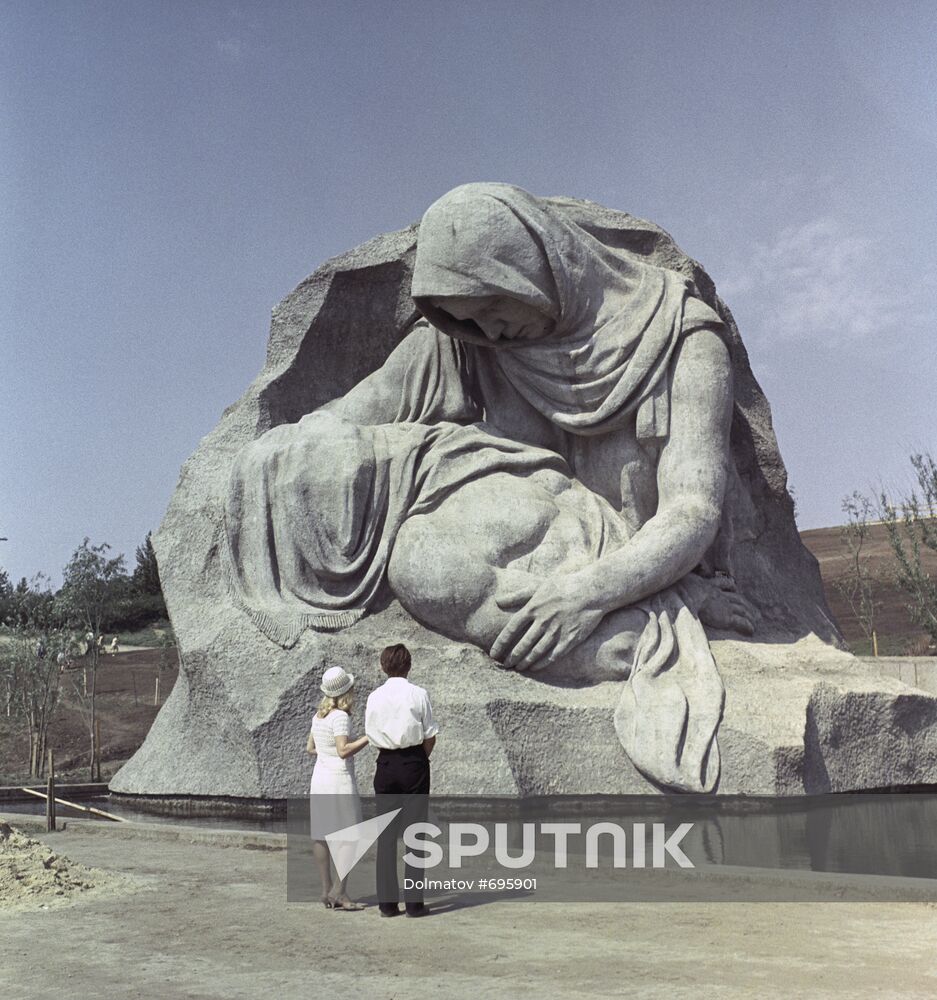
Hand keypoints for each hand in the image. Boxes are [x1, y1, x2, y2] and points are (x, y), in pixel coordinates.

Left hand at [490, 576, 605, 671]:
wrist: (591, 591)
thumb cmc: (563, 586)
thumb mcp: (538, 586)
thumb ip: (517, 595)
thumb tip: (497, 600)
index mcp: (533, 608)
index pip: (511, 629)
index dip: (501, 643)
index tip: (493, 654)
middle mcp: (542, 621)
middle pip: (522, 644)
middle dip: (511, 657)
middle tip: (504, 665)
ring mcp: (556, 631)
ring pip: (536, 652)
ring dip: (525, 662)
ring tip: (518, 669)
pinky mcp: (569, 639)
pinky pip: (553, 656)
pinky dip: (542, 663)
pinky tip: (535, 668)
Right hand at [683, 573, 756, 635]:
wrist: (684, 596)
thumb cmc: (676, 588)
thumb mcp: (677, 580)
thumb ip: (677, 580)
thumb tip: (666, 576)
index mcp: (708, 585)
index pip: (723, 583)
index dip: (729, 585)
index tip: (734, 587)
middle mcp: (719, 594)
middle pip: (736, 597)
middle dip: (744, 603)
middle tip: (751, 608)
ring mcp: (724, 605)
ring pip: (742, 609)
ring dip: (748, 614)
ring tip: (754, 619)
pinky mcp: (727, 617)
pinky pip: (741, 622)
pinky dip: (747, 626)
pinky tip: (751, 631)